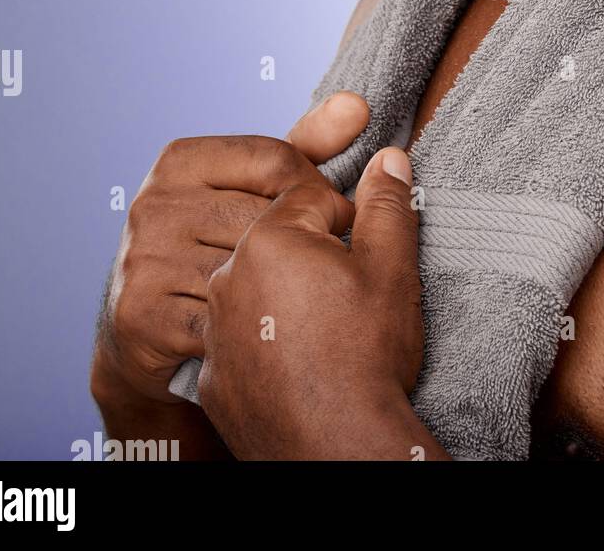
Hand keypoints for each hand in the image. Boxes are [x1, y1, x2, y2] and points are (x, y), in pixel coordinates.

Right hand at [92, 93, 368, 410]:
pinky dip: (251, 331)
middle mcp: (153, 204)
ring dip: (283, 293)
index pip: (276, 160)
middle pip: (266, 218)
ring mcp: (143, 259)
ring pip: (248, 273)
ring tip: (298, 303)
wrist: (148, 330)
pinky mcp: (140, 318)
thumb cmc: (220, 243)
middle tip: (327, 269)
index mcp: (180, 161)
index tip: (337, 216)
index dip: (318, 191)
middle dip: (307, 244)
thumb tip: (356, 105)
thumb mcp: (259, 187)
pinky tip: (262, 333)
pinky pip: (224, 321)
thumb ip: (310, 144)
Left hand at [196, 147, 443, 459]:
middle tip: (347, 294)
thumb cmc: (367, 354)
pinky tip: (299, 360)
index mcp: (269, 239)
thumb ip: (387, 205)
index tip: (362, 254)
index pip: (308, 198)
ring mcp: (215, 329)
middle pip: (277, 240)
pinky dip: (265, 341)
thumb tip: (388, 158)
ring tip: (325, 329)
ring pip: (255, 287)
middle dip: (311, 254)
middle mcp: (228, 277)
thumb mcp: (391, 268)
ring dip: (285, 295)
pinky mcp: (212, 374)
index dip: (345, 221)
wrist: (339, 446)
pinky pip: (239, 337)